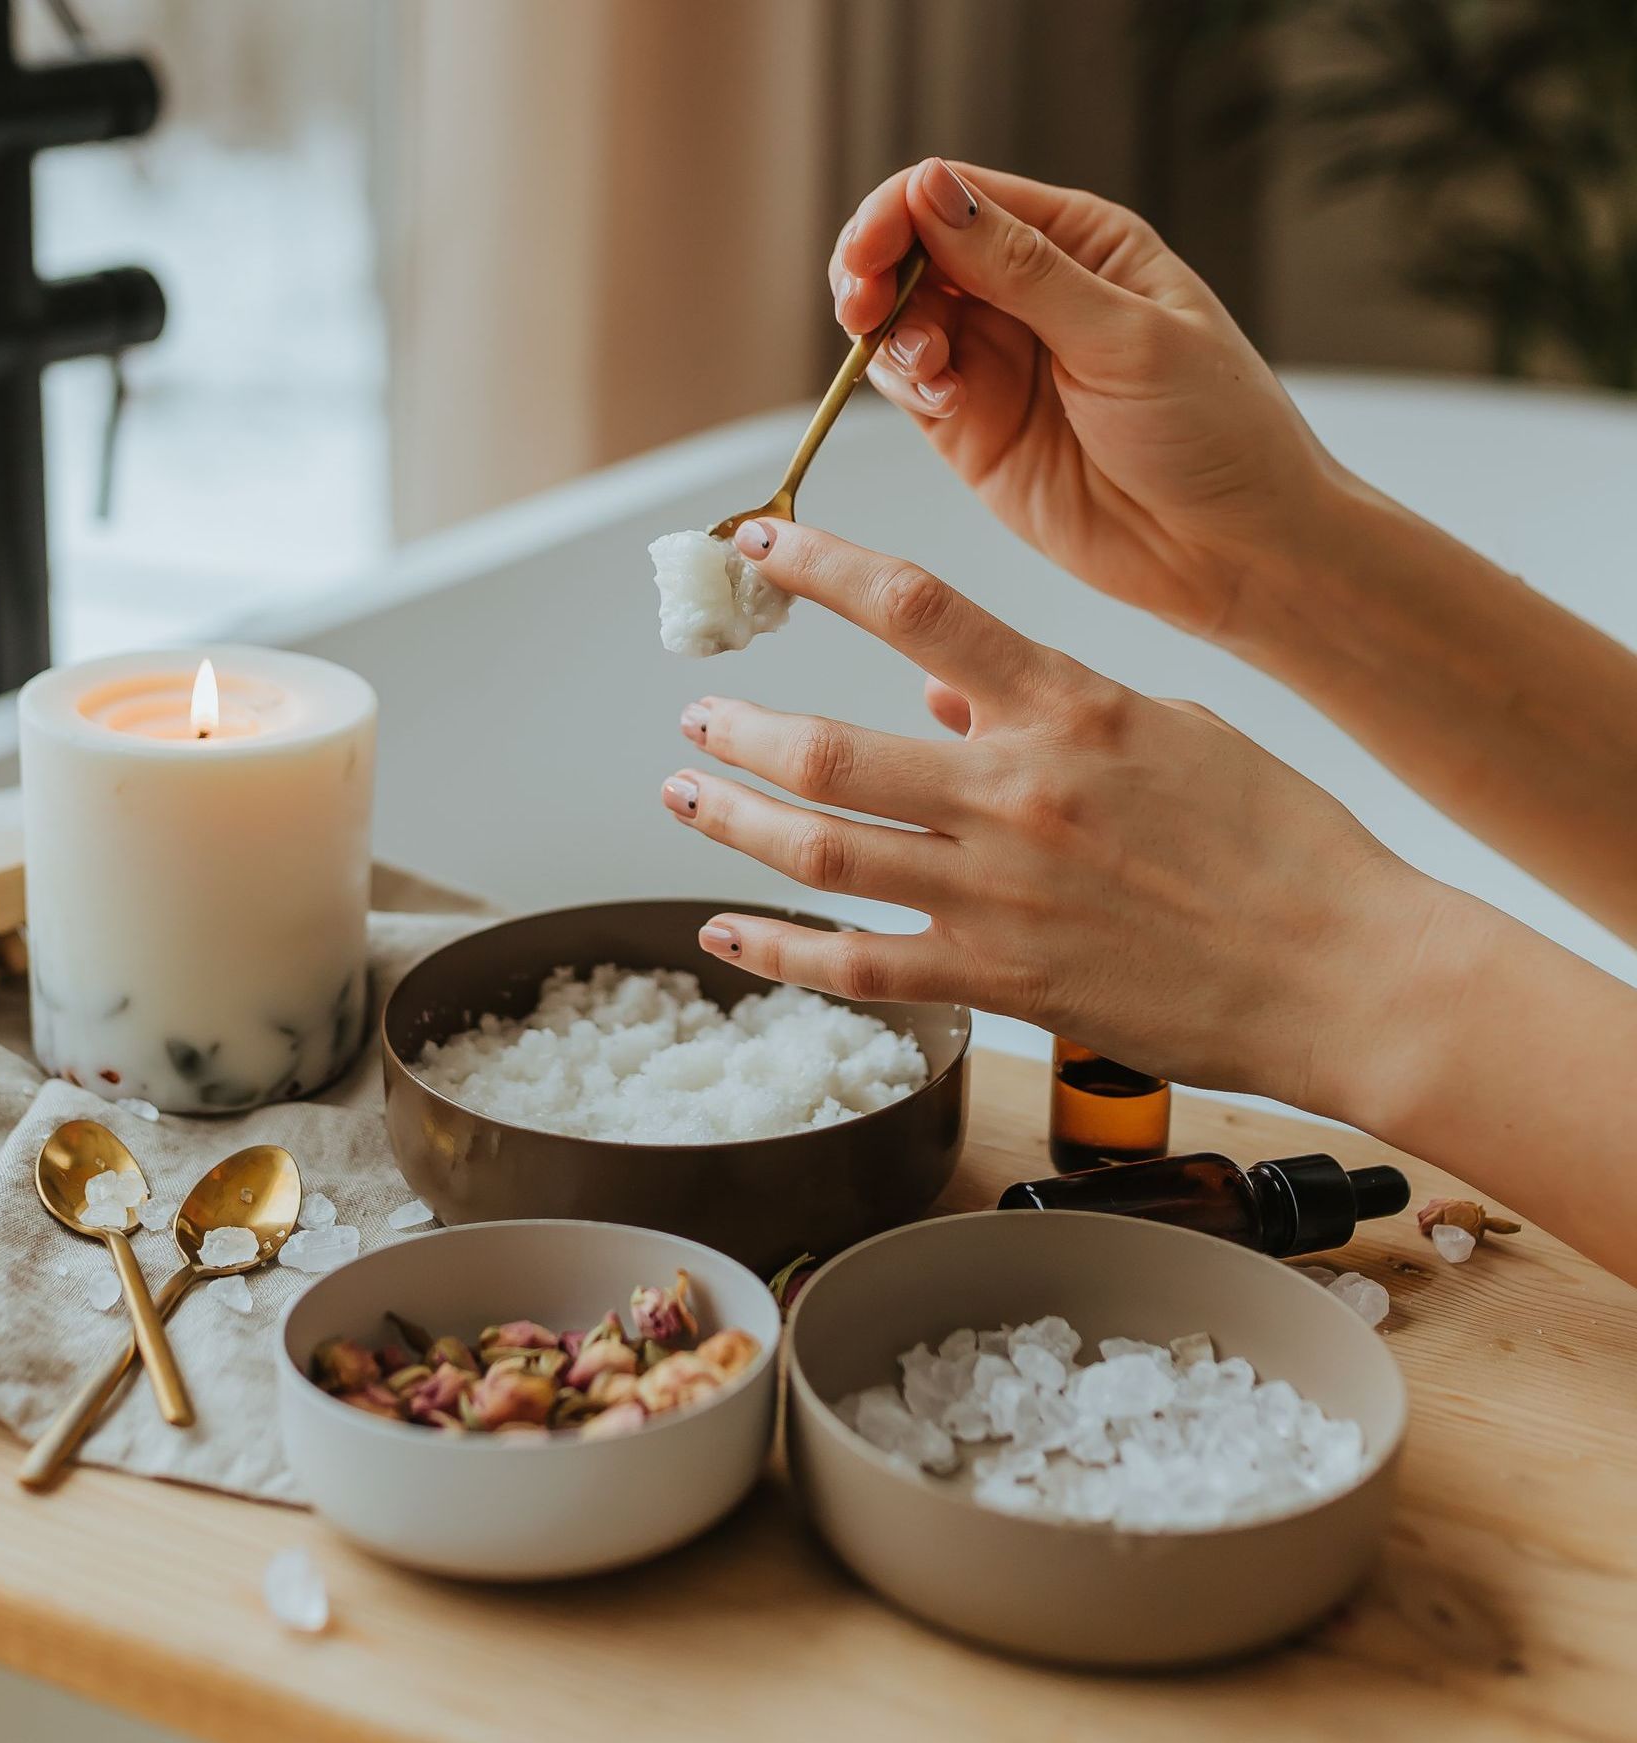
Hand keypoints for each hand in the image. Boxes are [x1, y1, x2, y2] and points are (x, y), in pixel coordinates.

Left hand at [661, 519, 1443, 1115]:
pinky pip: (860, 967)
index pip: (917, 608)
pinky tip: (725, 930)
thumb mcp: (1173, 733)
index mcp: (1071, 709)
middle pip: (832, 748)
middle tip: (695, 716)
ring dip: (733, 822)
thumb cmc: (1283, 843)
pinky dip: (779, 950)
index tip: (759, 546)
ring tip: (686, 795)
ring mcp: (1002, 897)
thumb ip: (1050, 707)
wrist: (1347, 971)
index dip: (821, 566)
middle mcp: (1019, 795)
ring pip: (823, 854)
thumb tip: (942, 691)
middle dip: (741, 726)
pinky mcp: (1003, 985)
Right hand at [834, 158, 1343, 641]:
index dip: (900, 213)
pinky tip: (943, 400)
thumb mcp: (1125, 336)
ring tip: (929, 370)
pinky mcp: (973, 432)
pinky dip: (903, 384)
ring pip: (901, 320)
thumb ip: (1022, 268)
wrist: (1234, 550)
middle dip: (875, 270)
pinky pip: (909, 388)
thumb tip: (931, 188)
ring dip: (889, 334)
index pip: (959, 197)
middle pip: (914, 252)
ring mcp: (996, 363)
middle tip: (863, 305)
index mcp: (1078, 242)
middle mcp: (1028, 292)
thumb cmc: (1215, 432)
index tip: (869, 253)